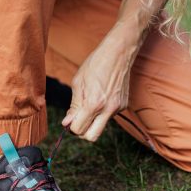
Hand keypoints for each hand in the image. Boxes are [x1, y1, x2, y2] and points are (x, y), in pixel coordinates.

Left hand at [62, 24, 135, 141]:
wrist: (118, 53)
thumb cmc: (95, 65)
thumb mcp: (78, 84)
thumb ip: (73, 106)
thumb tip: (67, 123)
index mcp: (94, 104)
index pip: (79, 129)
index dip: (72, 127)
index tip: (70, 120)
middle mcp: (108, 109)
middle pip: (92, 137)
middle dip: (83, 132)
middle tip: (78, 121)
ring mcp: (117, 108)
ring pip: (101, 126)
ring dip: (93, 120)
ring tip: (90, 101)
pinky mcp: (123, 105)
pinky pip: (109, 116)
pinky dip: (102, 111)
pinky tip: (101, 96)